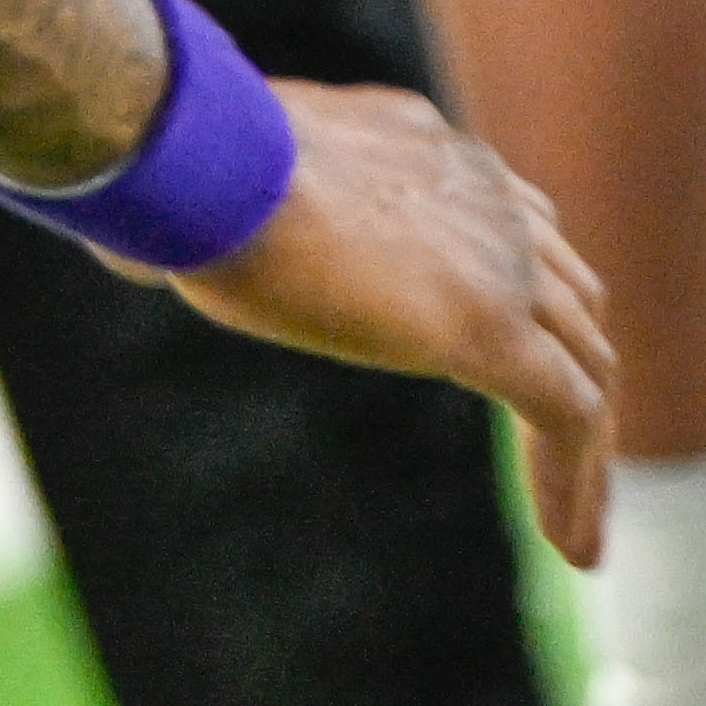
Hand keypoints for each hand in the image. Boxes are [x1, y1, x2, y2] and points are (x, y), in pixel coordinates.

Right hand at [151, 76, 623, 568]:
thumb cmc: (184, 169)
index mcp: (432, 155)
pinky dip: (576, 482)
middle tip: (563, 460)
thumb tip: (119, 252)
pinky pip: (566, 412)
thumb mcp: (216, 187)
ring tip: (575, 533)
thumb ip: (212, 216)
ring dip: (586, 450)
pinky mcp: (492, 324)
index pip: (522, 233)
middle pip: (572, 301)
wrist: (206, 159)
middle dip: (576, 378)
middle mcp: (486, 195)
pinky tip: (570, 549)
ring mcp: (500, 256)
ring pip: (587, 363)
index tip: (524, 369)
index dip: (534, 309)